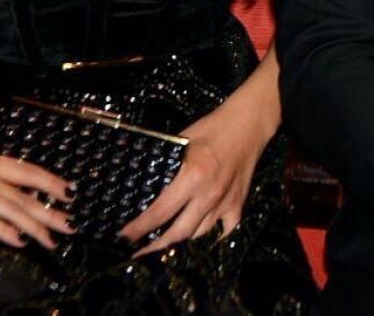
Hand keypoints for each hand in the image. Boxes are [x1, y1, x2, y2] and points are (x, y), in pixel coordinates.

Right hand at [0, 149, 74, 249]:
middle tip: (69, 222)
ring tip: (51, 239)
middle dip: (50, 208)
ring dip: (35, 226)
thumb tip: (1, 154)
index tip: (69, 193)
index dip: (50, 181)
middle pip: (25, 191)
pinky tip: (21, 241)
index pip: (26, 169)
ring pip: (12, 208)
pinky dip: (7, 231)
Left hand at [119, 98, 268, 254]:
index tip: (124, 236)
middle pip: (178, 233)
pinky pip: (223, 230)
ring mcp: (225, 202)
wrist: (248, 123)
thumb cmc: (212, 127)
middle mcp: (208, 194)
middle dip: (155, 245)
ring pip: (198, 234)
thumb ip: (166, 162)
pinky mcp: (238, 204)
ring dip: (179, 239)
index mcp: (192, 175)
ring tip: (163, 240)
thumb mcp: (182, 140)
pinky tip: (199, 233)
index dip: (140, 227)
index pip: (160, 211)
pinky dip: (210, 234)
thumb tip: (144, 180)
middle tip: (138, 249)